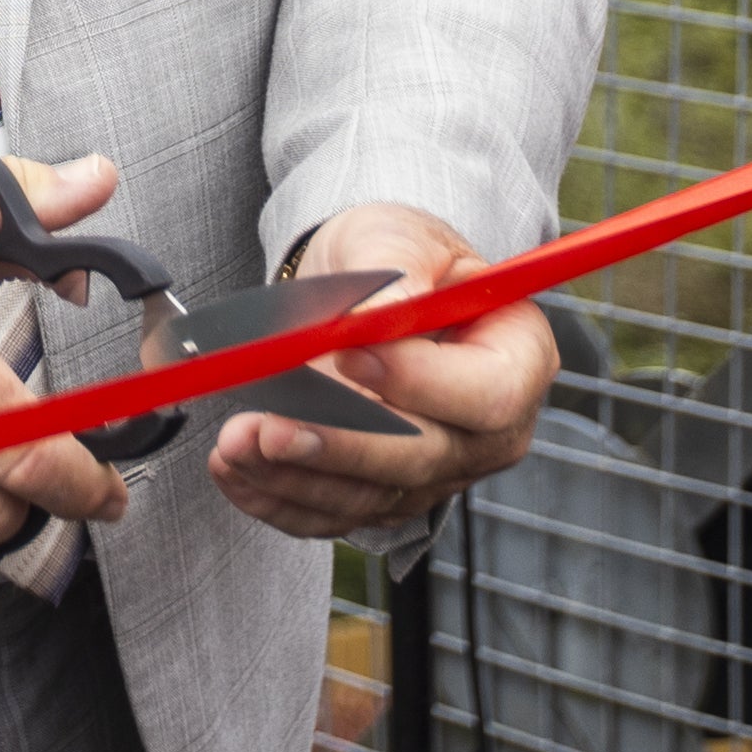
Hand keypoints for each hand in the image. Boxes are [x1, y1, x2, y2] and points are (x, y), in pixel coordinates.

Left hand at [203, 204, 554, 543]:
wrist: (360, 289)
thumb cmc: (394, 255)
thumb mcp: (397, 237)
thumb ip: (392, 272)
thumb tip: (372, 320)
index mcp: (517, 357)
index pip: (487, 395)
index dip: (419, 384)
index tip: (349, 355)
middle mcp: (486, 431)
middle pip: (422, 460)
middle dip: (339, 447)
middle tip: (270, 427)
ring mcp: (436, 473)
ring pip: (368, 497)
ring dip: (293, 478)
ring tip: (236, 442)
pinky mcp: (381, 497)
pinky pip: (331, 515)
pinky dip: (277, 498)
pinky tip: (235, 470)